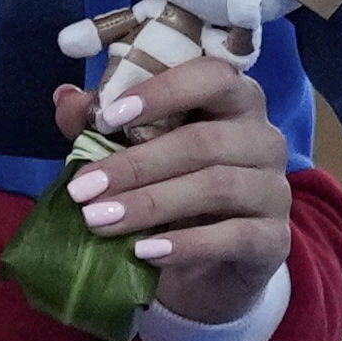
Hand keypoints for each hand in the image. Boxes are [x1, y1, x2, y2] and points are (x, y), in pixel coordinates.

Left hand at [51, 53, 292, 326]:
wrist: (207, 263)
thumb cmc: (169, 186)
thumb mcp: (130, 152)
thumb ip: (100, 123)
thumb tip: (66, 99)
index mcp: (233, 103)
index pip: (214, 77)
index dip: (162, 92)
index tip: (107, 118)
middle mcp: (263, 139)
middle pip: (204, 142)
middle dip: (135, 165)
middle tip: (80, 189)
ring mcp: (274, 189)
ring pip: (218, 186)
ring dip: (151, 204)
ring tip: (98, 221)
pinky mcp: (275, 239)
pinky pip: (237, 236)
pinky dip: (186, 245)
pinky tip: (145, 252)